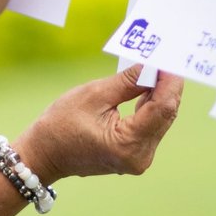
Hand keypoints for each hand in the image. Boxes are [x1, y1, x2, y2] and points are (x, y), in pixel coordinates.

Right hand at [15, 65, 183, 182]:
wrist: (43, 154)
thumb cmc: (60, 125)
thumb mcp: (94, 95)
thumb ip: (128, 81)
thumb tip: (153, 67)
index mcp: (128, 144)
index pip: (162, 108)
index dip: (170, 81)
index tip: (172, 59)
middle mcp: (140, 156)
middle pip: (165, 114)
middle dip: (167, 85)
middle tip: (166, 58)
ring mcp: (139, 158)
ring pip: (161, 119)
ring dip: (160, 93)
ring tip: (157, 68)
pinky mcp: (135, 154)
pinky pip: (151, 126)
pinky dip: (150, 105)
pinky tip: (149, 86)